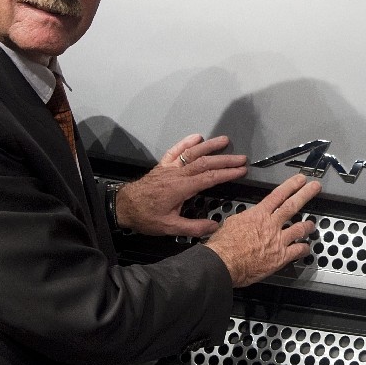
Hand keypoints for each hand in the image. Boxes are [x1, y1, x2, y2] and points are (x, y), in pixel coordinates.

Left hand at [114, 134, 247, 236]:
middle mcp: (177, 174)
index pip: (209, 178)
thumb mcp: (170, 227)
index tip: (241, 170)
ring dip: (209, 146)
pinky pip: (175, 150)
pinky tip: (197, 137)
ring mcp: (169, 167)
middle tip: (241, 158)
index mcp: (181, 188)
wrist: (123, 206)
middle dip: (225, 160)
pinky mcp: (162, 165)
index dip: (227, 173)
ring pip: (192, 153)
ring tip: (225, 140)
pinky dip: (186, 142)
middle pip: (204, 163)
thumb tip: (215, 227)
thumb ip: (193, 227)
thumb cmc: (147, 217)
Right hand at [204, 174, 320, 286]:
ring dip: (308, 225)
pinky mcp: (281, 257)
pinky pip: (298, 250)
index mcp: (258, 215)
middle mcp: (271, 225)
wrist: (225, 262)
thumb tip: (246, 217)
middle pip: (292, 206)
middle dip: (306, 194)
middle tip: (315, 187)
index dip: (291, 185)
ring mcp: (278, 240)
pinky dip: (304, 248)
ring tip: (312, 224)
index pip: (278, 195)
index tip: (300, 180)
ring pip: (300, 228)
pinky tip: (306, 248)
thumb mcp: (231, 223)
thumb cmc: (224, 245)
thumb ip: (244, 218)